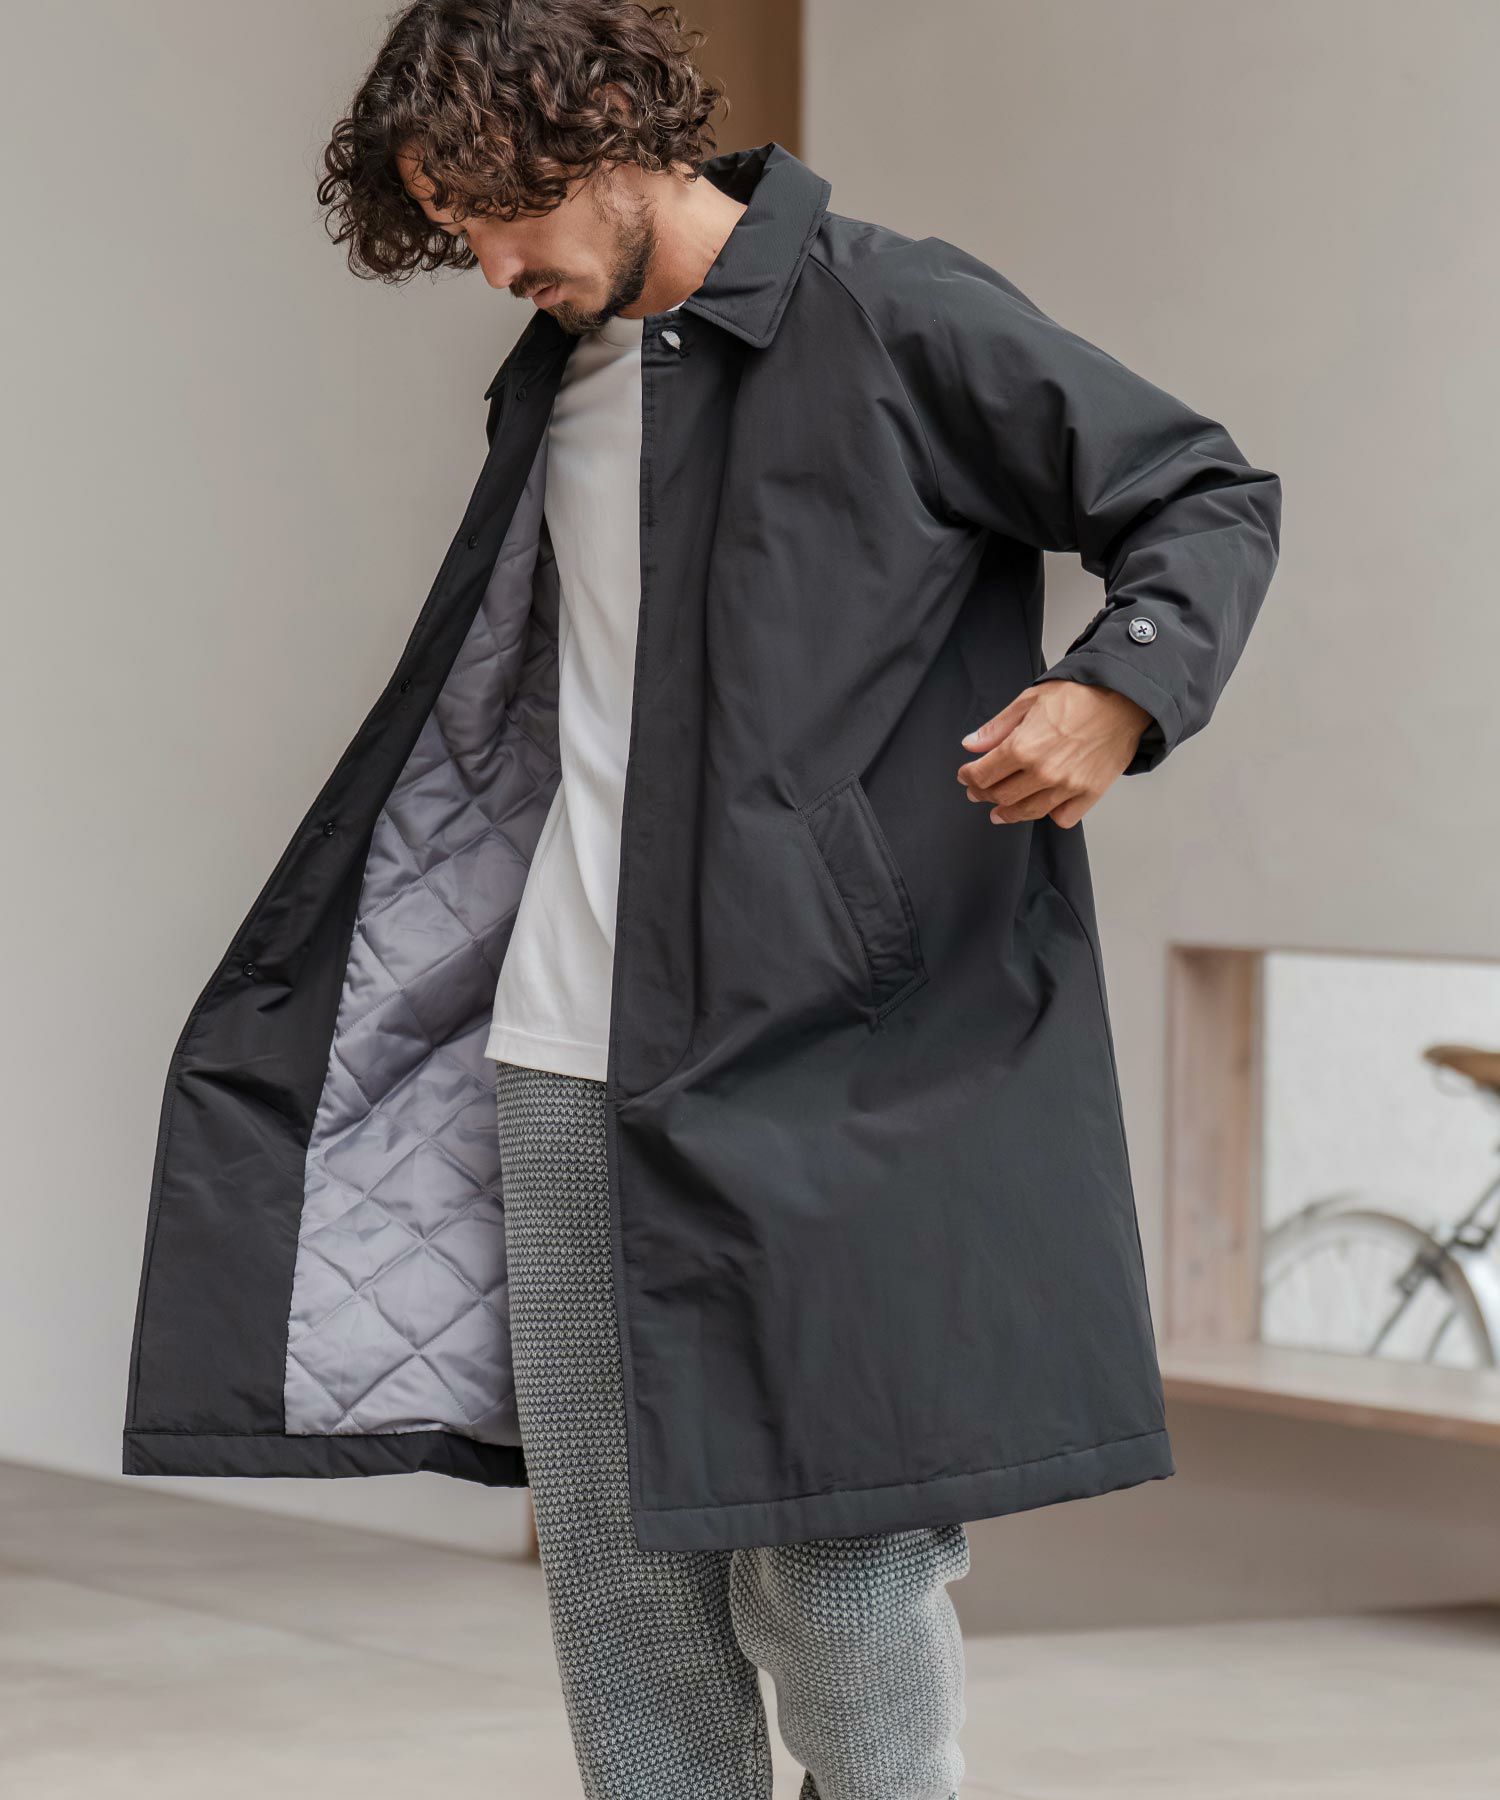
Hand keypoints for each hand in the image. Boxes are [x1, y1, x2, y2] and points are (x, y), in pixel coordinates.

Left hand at [955, 681, 1151, 828]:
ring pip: (1028, 812)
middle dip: (983, 795)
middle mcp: (1044, 772)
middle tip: (978, 792)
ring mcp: (1068, 786)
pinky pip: (1062, 817)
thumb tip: (971, 744)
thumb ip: (997, 728)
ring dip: (1009, 813)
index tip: (965, 775)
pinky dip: (1050, 814)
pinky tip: (1043, 805)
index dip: (968, 777)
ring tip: (1000, 812)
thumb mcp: (1029, 701)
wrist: (1125, 698)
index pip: (983, 775)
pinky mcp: (1090, 793)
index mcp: (1024, 747)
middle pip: (1001, 797)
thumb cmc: (1080, 694)